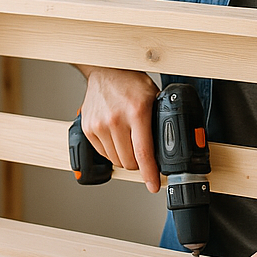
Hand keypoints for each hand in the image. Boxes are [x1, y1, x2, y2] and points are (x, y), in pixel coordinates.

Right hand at [80, 68, 160, 191]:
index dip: (149, 174)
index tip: (153, 185)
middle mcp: (115, 120)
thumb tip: (168, 146)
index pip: (143, 153)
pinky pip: (103, 153)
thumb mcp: (154, 98)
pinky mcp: (88, 128)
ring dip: (125, 157)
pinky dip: (112, 151)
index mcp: (137, 112)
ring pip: (116, 160)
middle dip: (139, 163)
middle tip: (143, 153)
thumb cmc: (131, 82)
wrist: (106, 70)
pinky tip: (117, 137)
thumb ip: (159, 121)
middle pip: (129, 161)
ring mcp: (99, 125)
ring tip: (129, 141)